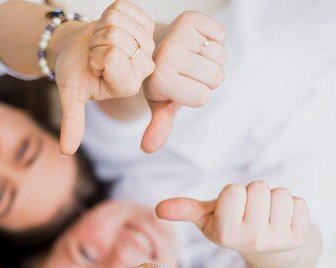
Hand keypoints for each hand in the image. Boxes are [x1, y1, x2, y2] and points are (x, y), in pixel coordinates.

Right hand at [54, 0, 155, 154]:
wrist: (77, 48)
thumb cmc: (74, 72)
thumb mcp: (71, 96)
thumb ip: (73, 122)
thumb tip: (66, 152)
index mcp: (129, 86)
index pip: (112, 57)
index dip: (94, 57)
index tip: (92, 66)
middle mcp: (144, 67)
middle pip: (117, 39)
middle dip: (98, 42)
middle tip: (95, 54)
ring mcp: (146, 43)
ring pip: (120, 22)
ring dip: (102, 28)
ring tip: (100, 42)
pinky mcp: (145, 22)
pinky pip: (123, 8)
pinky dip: (110, 14)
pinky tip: (109, 28)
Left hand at [141, 11, 226, 152]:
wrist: (156, 48)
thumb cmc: (164, 81)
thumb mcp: (161, 105)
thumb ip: (159, 126)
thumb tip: (148, 148)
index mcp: (160, 80)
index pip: (202, 97)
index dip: (197, 94)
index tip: (181, 86)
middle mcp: (167, 56)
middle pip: (214, 78)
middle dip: (207, 78)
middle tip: (188, 71)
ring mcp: (178, 35)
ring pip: (220, 57)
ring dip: (212, 59)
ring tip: (192, 57)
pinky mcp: (191, 18)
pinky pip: (221, 35)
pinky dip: (215, 39)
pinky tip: (197, 41)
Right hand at [155, 181, 309, 253]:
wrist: (264, 249)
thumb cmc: (231, 225)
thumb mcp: (207, 218)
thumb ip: (185, 210)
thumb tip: (158, 209)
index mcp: (225, 234)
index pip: (234, 190)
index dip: (234, 193)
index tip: (232, 207)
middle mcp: (250, 240)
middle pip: (258, 188)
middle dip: (255, 193)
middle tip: (251, 210)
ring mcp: (276, 240)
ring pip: (281, 194)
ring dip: (274, 198)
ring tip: (266, 214)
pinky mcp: (298, 238)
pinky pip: (300, 203)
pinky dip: (292, 207)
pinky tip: (282, 219)